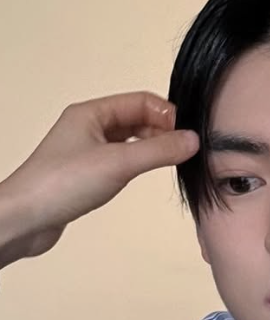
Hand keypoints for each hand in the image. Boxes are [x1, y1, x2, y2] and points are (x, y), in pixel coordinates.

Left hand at [0, 92, 198, 267]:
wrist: (26, 219)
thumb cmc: (61, 184)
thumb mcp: (118, 163)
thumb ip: (159, 151)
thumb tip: (193, 140)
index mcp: (92, 113)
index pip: (141, 101)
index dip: (167, 114)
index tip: (188, 133)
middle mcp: (89, 127)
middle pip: (137, 119)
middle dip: (164, 130)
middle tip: (186, 149)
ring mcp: (88, 150)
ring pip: (131, 140)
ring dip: (153, 147)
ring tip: (173, 161)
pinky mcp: (88, 172)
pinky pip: (123, 159)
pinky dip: (140, 162)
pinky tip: (148, 174)